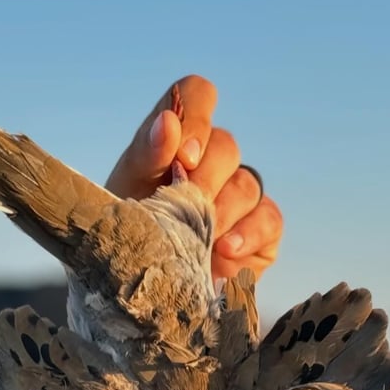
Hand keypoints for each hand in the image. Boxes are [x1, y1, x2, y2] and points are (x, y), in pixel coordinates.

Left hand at [105, 75, 282, 280]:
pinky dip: (247, 234)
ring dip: (220, 210)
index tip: (181, 155)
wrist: (136, 293)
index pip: (196, 96)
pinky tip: (222, 251)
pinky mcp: (260, 234)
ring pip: (247, 184)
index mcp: (174, 142)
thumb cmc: (124, 236)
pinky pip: (268, 220)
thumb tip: (168, 122)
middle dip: (204, 176)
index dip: (194, 117)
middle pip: (226, 145)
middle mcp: (212, 164)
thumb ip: (144, 156)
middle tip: (182, 204)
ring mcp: (239, 197)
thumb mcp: (121, 194)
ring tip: (197, 238)